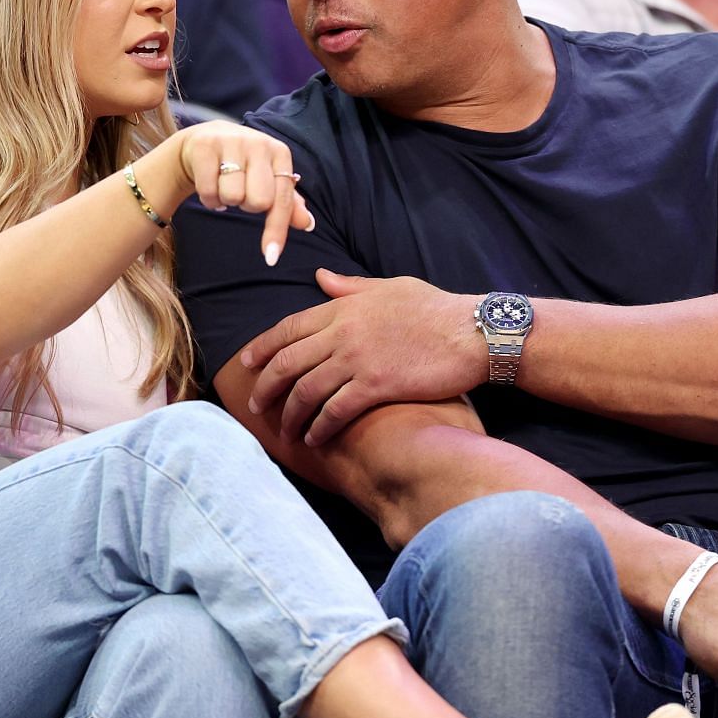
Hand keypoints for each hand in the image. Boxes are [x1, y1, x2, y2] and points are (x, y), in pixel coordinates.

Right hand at [170, 121, 312, 264]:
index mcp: (280, 153)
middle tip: (242, 193)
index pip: (282, 199)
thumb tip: (308, 224)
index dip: (276, 230)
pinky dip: (208, 198)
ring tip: (224, 185)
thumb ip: (288, 203)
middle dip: (248, 206)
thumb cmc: (244, 164)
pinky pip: (208, 191)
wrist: (206, 139)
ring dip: (226, 200)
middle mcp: (259, 144)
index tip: (271, 257)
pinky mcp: (205, 145)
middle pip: (258, 201)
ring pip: (232, 196)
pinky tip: (210, 184)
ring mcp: (231, 142)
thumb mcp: (269, 178)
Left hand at [239, 270, 482, 443]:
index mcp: (343, 307)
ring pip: (306, 391)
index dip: (262, 348)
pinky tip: (315, 439)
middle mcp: (342, 332)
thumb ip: (351, 286)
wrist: (472, 331)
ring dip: (289, 415)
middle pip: (288, 362)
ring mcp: (357, 359)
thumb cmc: (436, 309)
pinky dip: (320, 428)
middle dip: (266, 388)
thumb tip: (320, 277)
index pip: (288, 327)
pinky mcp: (376, 384)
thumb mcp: (391, 286)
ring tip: (284, 431)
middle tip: (256, 406)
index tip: (246, 365)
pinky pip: (335, 411)